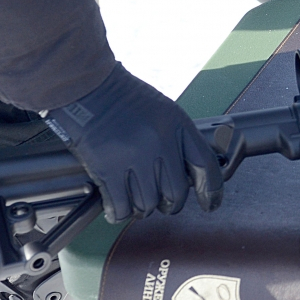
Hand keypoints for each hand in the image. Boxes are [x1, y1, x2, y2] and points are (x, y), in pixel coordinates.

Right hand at [45, 64, 222, 222]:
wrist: (88, 87)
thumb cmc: (125, 99)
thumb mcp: (164, 112)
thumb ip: (179, 140)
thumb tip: (190, 174)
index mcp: (178, 126)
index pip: (205, 166)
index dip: (211, 191)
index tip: (210, 204)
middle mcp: (160, 143)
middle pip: (176, 193)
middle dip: (171, 204)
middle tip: (163, 202)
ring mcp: (134, 157)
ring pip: (148, 204)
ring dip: (143, 208)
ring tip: (136, 201)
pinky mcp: (107, 169)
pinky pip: (121, 206)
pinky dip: (119, 213)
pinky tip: (117, 207)